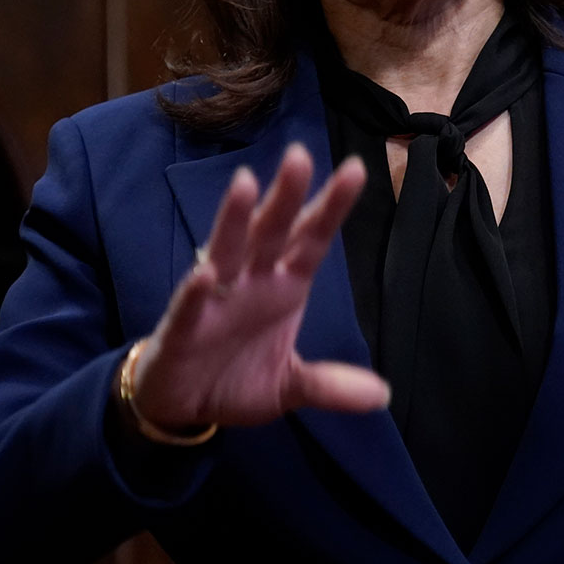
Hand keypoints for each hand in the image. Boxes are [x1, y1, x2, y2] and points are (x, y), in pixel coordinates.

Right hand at [128, 143, 388, 431]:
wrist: (182, 407)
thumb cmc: (235, 378)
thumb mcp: (289, 386)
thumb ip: (329, 385)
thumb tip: (381, 396)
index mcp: (282, 287)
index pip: (311, 240)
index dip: (332, 207)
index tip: (356, 169)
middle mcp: (250, 283)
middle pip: (271, 231)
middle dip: (285, 196)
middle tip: (301, 156)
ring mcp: (215, 300)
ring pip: (227, 251)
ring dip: (235, 220)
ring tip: (246, 183)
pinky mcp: (183, 329)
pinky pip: (191, 307)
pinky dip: (196, 292)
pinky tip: (205, 274)